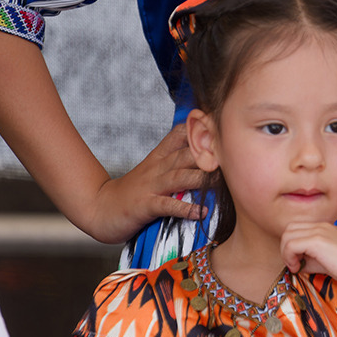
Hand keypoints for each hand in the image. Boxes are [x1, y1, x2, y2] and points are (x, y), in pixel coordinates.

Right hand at [82, 124, 212, 242]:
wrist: (99, 208)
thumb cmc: (133, 192)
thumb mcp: (154, 169)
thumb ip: (177, 160)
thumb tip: (209, 155)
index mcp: (160, 157)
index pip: (182, 134)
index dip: (202, 128)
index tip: (225, 125)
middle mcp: (157, 168)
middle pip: (187, 154)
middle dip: (211, 154)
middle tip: (236, 155)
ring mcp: (151, 186)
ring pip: (180, 176)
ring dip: (203, 178)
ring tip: (224, 182)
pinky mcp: (145, 206)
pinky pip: (168, 205)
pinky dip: (185, 208)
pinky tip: (201, 211)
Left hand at [280, 221, 336, 289]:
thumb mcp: (327, 260)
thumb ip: (311, 259)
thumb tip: (297, 263)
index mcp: (325, 228)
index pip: (297, 229)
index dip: (292, 245)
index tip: (297, 261)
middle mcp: (321, 226)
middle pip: (289, 229)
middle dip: (286, 247)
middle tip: (294, 263)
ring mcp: (319, 231)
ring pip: (287, 235)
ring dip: (286, 252)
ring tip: (296, 266)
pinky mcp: (317, 241)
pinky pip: (291, 245)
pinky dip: (289, 257)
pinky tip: (298, 267)